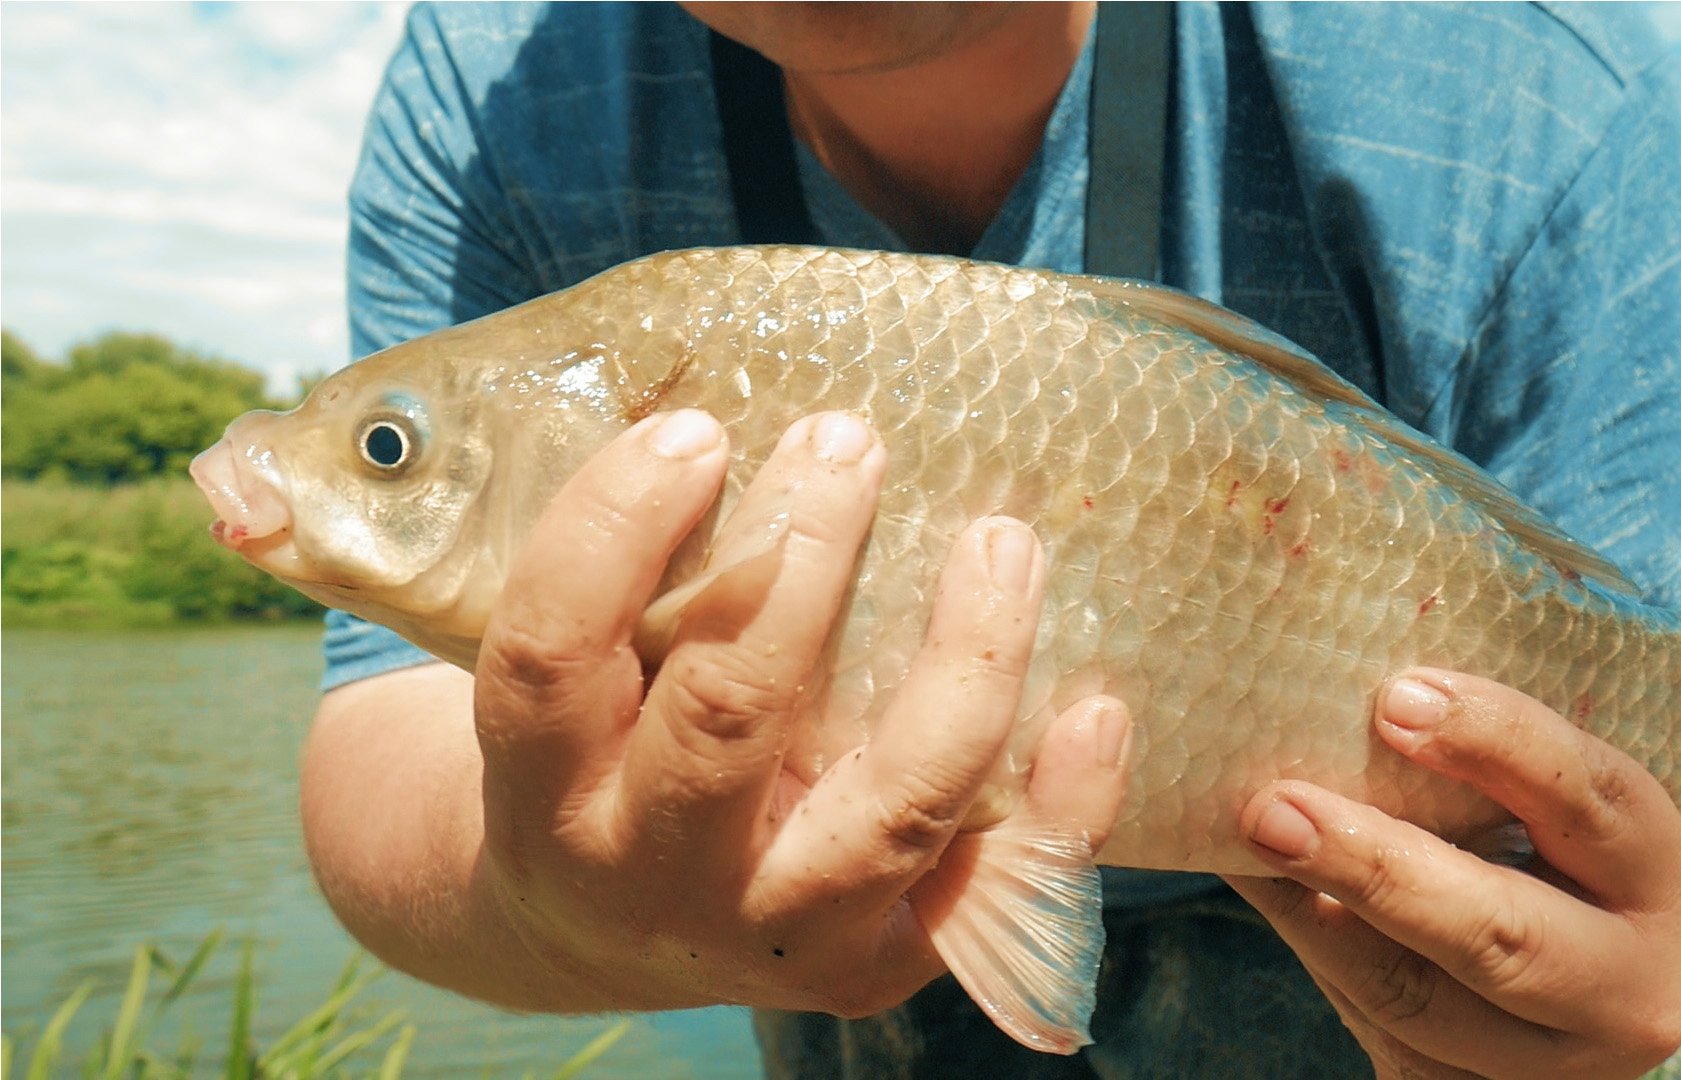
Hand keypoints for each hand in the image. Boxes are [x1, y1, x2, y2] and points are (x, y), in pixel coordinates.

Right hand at [471, 409, 1128, 1016]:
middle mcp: (654, 876)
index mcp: (545, 789)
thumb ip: (622, 581)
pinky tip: (1097, 707)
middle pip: (727, 721)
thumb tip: (722, 399)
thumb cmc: (595, 753)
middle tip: (849, 443)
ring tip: (1000, 542)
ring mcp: (780, 934)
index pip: (552, 653)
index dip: (613, 528)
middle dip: (797, 567)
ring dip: (966, 666)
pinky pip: (1000, 890)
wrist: (605, 931)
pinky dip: (1063, 802)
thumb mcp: (567, 681)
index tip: (693, 431)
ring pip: (895, 812)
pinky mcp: (882, 968)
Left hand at [1225, 669, 1680, 1079]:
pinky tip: (1258, 884)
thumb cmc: (1568, 842)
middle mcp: (1627, 985)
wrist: (1596, 973)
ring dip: (1317, 918)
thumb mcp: (1573, 790)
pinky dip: (1309, 949)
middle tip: (1276, 808)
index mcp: (1666, 875)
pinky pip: (1376, 1030)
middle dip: (1378, 869)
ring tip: (1246, 840)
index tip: (1398, 698)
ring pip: (1417, 1000)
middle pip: (1499, 933)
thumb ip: (1505, 743)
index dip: (1498, 744)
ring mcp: (1550, 1061)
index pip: (1591, 796)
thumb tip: (1366, 676)